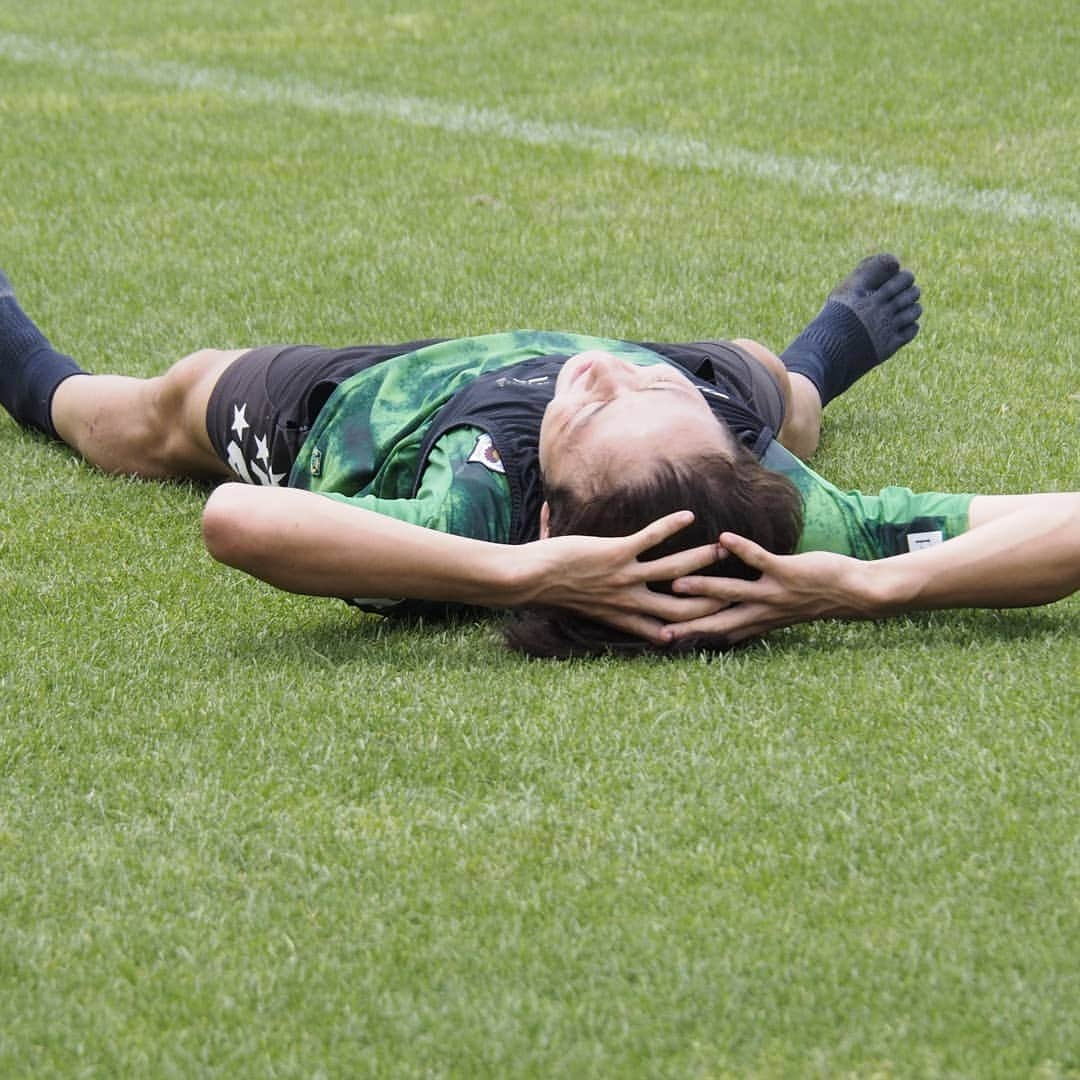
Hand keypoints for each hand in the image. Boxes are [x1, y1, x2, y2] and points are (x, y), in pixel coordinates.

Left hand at [519, 511, 730, 643]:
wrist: (528, 581)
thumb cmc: (549, 589)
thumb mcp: (583, 604)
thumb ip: (601, 602)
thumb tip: (609, 598)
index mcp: (624, 616)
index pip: (670, 627)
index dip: (697, 625)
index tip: (719, 618)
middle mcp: (629, 601)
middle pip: (684, 606)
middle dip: (713, 596)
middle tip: (737, 584)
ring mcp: (624, 578)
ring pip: (674, 571)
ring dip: (701, 559)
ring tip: (721, 548)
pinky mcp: (615, 554)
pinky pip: (650, 539)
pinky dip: (670, 526)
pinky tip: (688, 516)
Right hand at [663, 531, 875, 644]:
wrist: (857, 594)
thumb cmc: (818, 597)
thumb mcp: (782, 612)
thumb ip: (754, 614)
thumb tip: (729, 618)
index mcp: (760, 621)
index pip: (719, 632)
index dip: (692, 635)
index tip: (662, 638)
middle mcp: (763, 611)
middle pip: (719, 619)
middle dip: (689, 622)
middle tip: (658, 624)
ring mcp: (775, 593)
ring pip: (734, 592)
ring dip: (705, 587)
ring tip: (677, 582)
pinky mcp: (788, 572)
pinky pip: (761, 560)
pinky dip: (742, 549)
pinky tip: (723, 538)